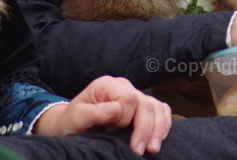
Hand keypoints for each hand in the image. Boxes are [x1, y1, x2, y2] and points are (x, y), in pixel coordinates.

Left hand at [34, 76, 171, 154]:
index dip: (126, 118)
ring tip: (152, 149)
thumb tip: (117, 110)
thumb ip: (96, 112)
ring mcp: (135, 95)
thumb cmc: (74, 120)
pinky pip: (161, 110)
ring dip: (158, 129)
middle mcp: (125, 86)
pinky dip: (164, 124)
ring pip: (157, 107)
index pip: (130, 98)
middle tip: (138, 151)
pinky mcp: (142, 106)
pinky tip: (159, 139)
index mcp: (108, 84)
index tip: (112, 132)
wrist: (73, 123)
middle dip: (145, 129)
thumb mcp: (78, 116)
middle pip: (146, 103)